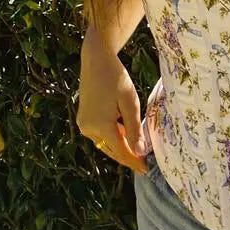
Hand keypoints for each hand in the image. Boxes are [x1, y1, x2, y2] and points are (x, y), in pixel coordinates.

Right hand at [76, 33, 148, 174]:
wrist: (96, 60)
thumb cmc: (116, 77)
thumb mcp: (130, 102)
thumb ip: (134, 128)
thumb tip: (139, 152)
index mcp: (101, 126)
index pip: (121, 151)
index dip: (134, 161)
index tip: (147, 169)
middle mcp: (89, 129)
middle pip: (112, 150)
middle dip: (128, 156)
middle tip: (144, 162)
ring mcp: (84, 125)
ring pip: (106, 143)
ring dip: (120, 146)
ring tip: (137, 146)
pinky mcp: (83, 120)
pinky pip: (100, 135)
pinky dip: (112, 136)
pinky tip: (123, 130)